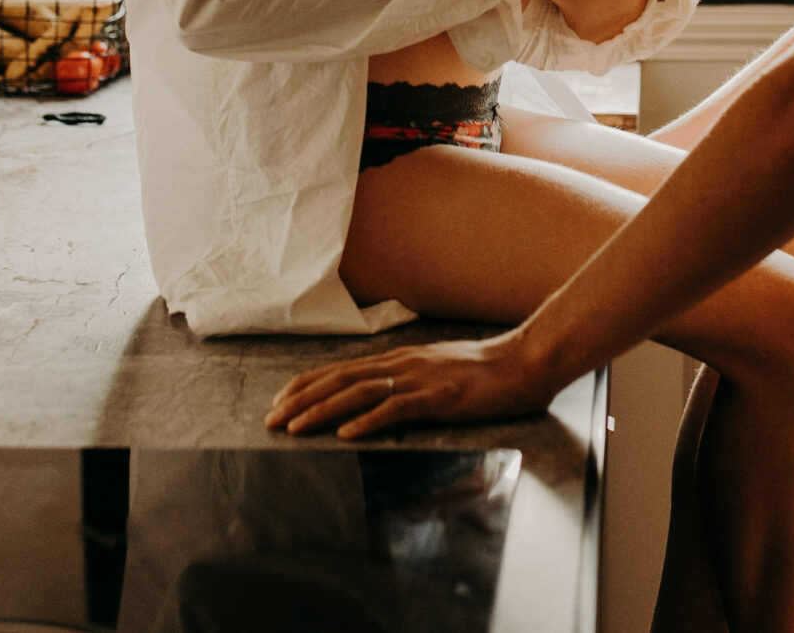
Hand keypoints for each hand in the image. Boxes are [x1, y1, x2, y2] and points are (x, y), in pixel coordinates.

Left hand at [265, 331, 560, 438]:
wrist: (523, 362)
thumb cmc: (483, 371)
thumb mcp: (435, 368)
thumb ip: (406, 377)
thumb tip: (379, 392)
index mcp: (399, 359)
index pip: (340, 370)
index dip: (306, 385)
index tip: (279, 401)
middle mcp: (402, 364)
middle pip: (339, 380)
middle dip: (301, 400)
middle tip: (270, 420)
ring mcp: (419, 379)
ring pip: (358, 393)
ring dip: (322, 412)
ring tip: (294, 428)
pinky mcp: (438, 397)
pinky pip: (396, 409)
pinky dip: (368, 422)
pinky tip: (347, 435)